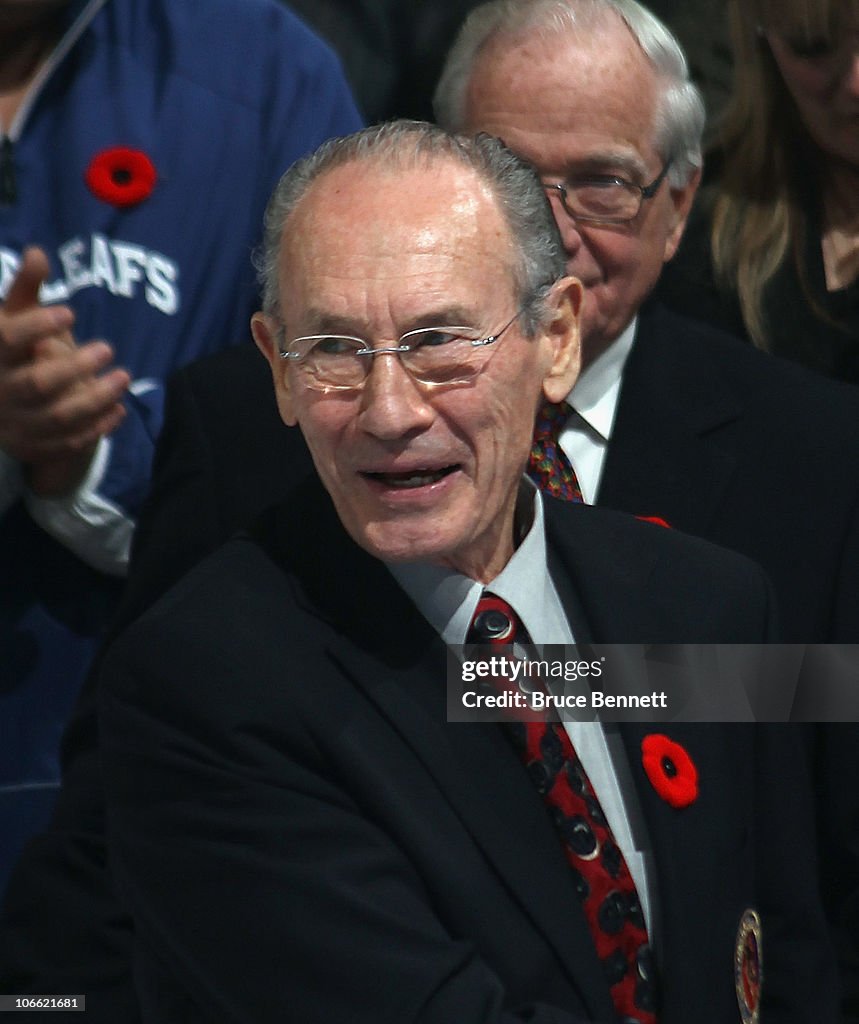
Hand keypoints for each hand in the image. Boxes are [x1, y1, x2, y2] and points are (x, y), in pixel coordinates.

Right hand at [0, 247, 130, 495]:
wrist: (1, 405)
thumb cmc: (16, 350)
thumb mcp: (15, 318)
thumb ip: (27, 289)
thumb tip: (38, 252)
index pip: (7, 341)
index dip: (36, 327)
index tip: (70, 312)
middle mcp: (2, 391)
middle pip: (37, 384)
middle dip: (75, 367)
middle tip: (108, 348)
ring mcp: (19, 423)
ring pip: (60, 416)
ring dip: (96, 398)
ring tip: (124, 377)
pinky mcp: (37, 446)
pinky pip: (71, 442)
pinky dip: (98, 427)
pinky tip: (119, 409)